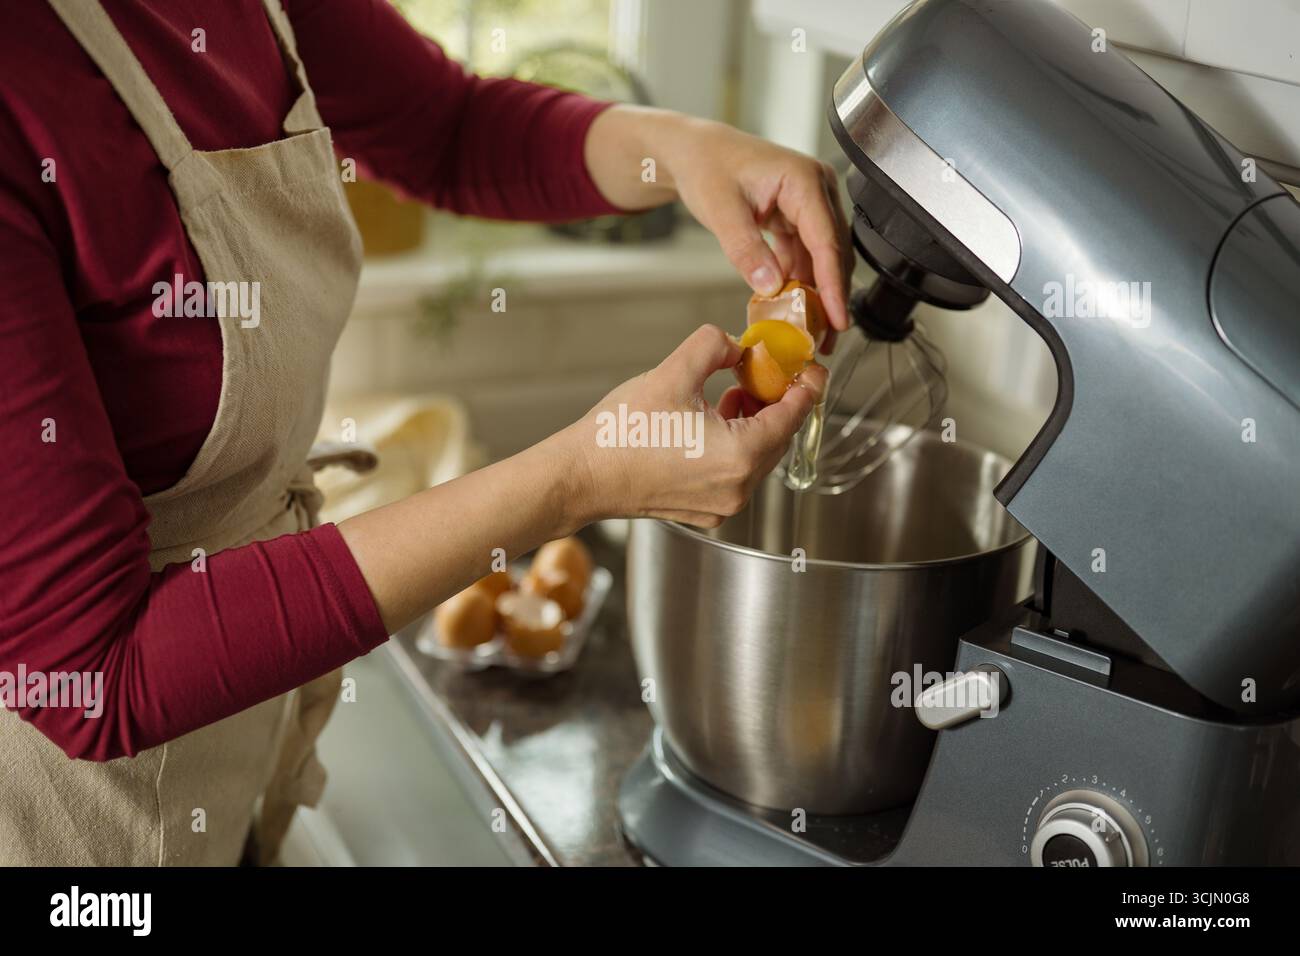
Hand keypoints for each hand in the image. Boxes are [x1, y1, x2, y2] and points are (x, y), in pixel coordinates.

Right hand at [563, 325, 826, 527]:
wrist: (580, 477)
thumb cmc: (620, 433)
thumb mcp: (673, 371)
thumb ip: (715, 346)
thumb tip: (736, 347)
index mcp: (741, 456)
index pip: (793, 415)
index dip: (806, 385)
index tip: (810, 367)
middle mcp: (738, 488)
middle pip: (778, 438)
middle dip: (775, 402)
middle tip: (766, 372)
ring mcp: (722, 505)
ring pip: (757, 456)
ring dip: (753, 423)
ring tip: (732, 394)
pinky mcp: (704, 511)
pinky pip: (735, 474)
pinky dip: (735, 446)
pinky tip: (712, 421)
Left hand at [584, 106, 852, 351]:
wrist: (694, 151)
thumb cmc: (706, 166)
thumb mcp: (720, 209)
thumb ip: (745, 249)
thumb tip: (771, 288)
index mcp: (803, 180)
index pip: (827, 239)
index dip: (833, 284)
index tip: (837, 318)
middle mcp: (815, 189)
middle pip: (833, 252)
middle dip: (830, 297)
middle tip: (826, 339)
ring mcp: (809, 203)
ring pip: (822, 258)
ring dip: (816, 294)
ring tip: (811, 333)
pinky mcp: (798, 217)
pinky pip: (805, 256)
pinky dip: (798, 282)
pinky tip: (791, 309)